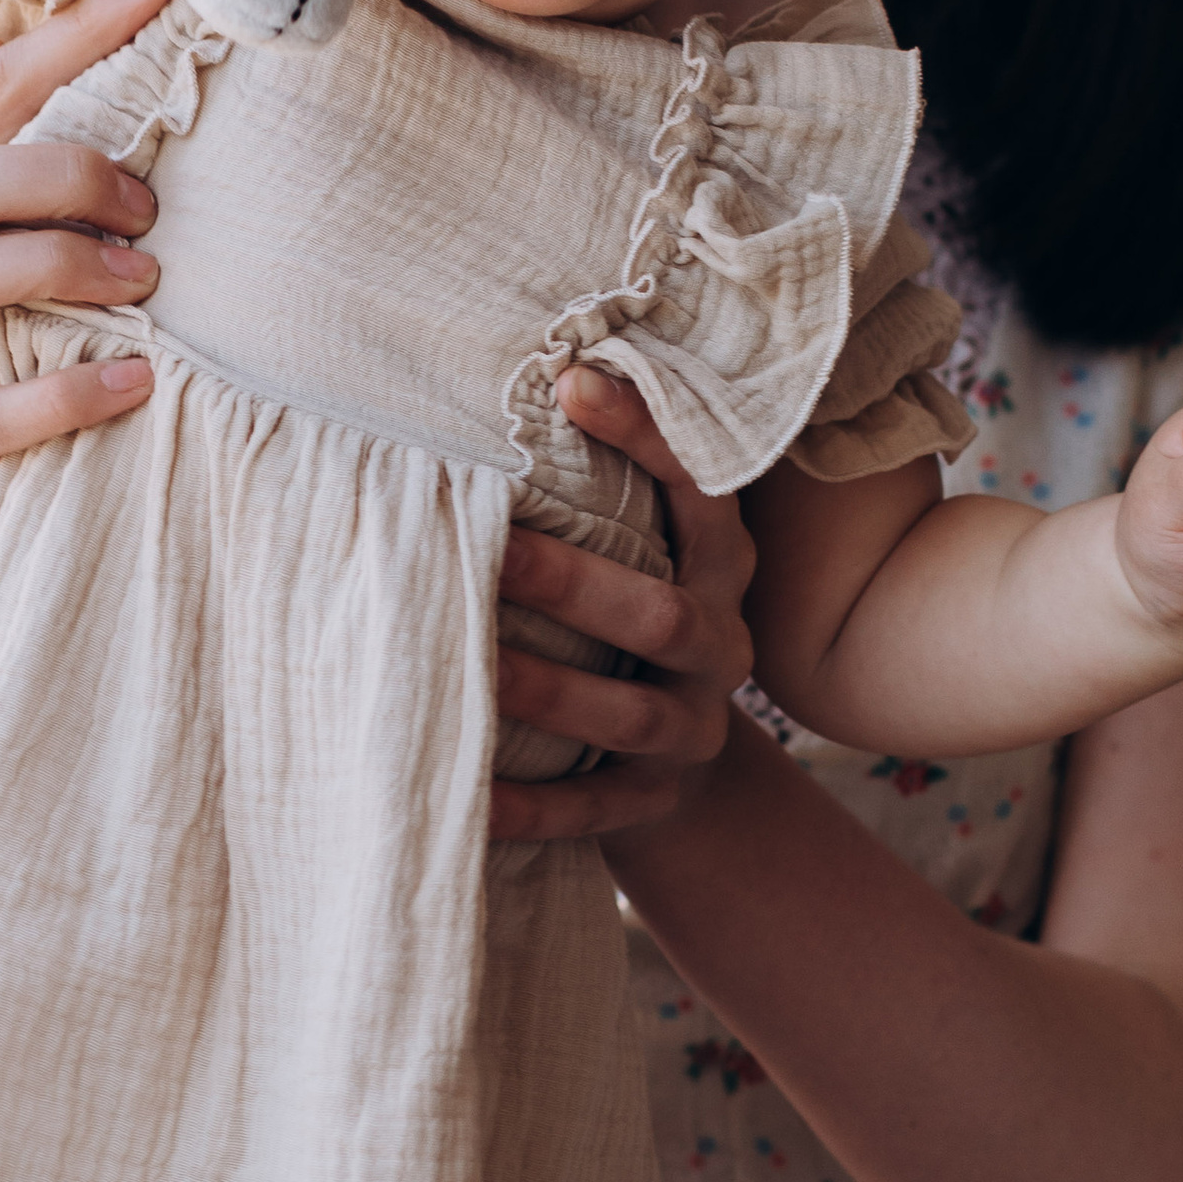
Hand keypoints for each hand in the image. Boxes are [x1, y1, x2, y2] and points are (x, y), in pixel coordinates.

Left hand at [488, 364, 755, 840]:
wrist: (675, 768)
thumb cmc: (626, 621)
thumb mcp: (642, 551)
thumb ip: (602, 489)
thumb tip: (525, 372)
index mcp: (717, 569)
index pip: (702, 494)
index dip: (648, 438)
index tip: (570, 382)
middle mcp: (719, 647)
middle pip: (661, 617)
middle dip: (574, 583)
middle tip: (492, 549)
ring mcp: (690, 732)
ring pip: (625, 717)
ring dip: (546, 690)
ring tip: (467, 665)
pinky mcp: (651, 803)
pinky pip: (587, 809)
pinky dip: (526, 807)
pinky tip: (463, 794)